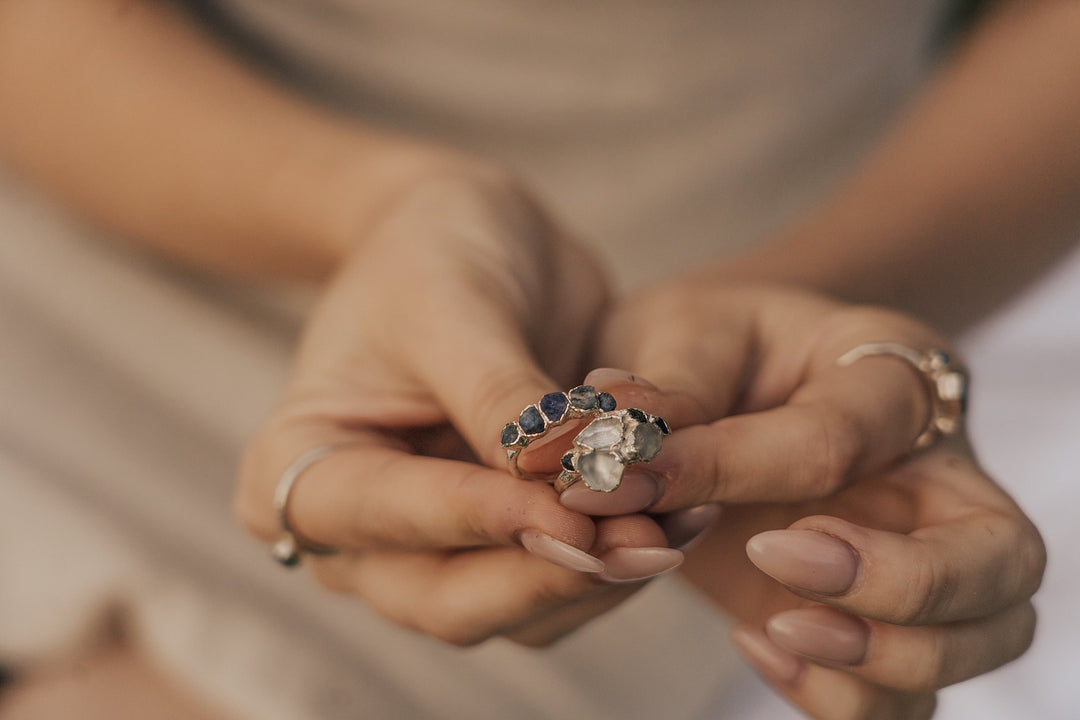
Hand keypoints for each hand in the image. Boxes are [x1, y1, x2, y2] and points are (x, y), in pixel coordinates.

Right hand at [235, 166, 682, 646]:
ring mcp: (430, 546)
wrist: (471, 235)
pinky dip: (616, 562)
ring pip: (512, 609)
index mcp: (299, 467)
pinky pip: (556, 583)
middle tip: (641, 546)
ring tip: (680, 524)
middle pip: (444, 598)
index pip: (383, 515)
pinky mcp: (500, 542)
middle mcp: (356, 531)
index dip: (476, 521)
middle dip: (545, 575)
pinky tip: (677, 518)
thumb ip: (497, 400)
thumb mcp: (454, 307)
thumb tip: (556, 484)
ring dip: (598, 579)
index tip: (568, 515)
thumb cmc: (433, 251)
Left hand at [588, 281, 1044, 718]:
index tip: (632, 482)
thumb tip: (616, 453)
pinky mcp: (881, 614)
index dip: (735, 468)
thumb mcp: (684, 336)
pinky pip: (911, 690)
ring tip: (773, 628)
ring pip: (983, 638)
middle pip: (1000, 554)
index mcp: (887, 373)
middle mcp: (934, 469)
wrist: (713, 379)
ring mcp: (922, 549)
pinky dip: (847, 697)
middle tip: (773, 561)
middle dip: (901, 584)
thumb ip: (665, 395)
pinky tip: (760, 644)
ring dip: (883, 659)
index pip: (842, 436)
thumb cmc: (709, 346)